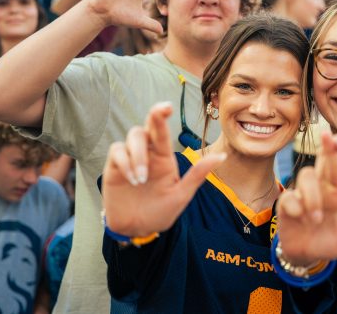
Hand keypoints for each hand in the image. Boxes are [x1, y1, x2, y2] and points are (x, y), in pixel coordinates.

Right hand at [102, 102, 224, 235]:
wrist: (137, 230)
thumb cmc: (161, 211)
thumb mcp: (181, 195)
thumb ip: (197, 175)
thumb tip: (222, 156)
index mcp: (164, 158)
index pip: (163, 132)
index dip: (163, 116)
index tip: (167, 106)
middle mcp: (147, 154)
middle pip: (146, 127)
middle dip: (153, 117)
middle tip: (160, 111)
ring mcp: (130, 159)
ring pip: (132, 137)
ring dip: (138, 154)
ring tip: (141, 179)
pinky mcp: (114, 168)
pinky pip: (117, 152)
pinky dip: (125, 162)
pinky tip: (132, 179)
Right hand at [276, 131, 336, 265]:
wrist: (305, 252)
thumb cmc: (329, 240)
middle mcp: (321, 187)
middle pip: (322, 160)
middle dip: (326, 147)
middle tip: (327, 135)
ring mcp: (302, 194)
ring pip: (306, 177)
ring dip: (312, 196)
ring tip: (316, 219)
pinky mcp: (287, 204)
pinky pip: (289, 197)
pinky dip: (295, 206)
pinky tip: (300, 217)